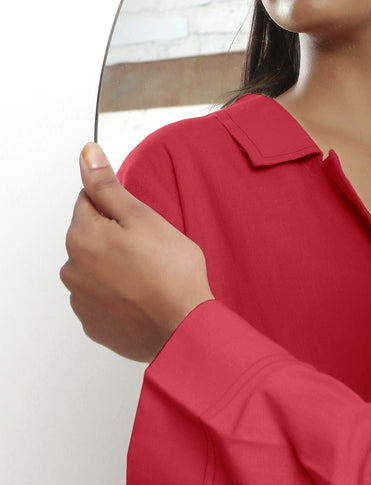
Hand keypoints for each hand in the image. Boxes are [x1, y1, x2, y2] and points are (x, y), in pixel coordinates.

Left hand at [61, 143, 213, 361]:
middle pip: (91, 237)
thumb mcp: (143, 218)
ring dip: (116, 267)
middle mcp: (72, 269)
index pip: (89, 201)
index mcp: (82, 237)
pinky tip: (144, 296)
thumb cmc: (171, 273)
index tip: (141, 222)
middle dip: (116, 237)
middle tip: (152, 249)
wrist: (183, 328)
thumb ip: (108, 186)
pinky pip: (103, 299)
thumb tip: (87, 155)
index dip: (120, 207)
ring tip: (151, 275)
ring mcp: (81, 300)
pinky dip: (120, 294)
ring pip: (97, 268)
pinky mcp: (94, 324)